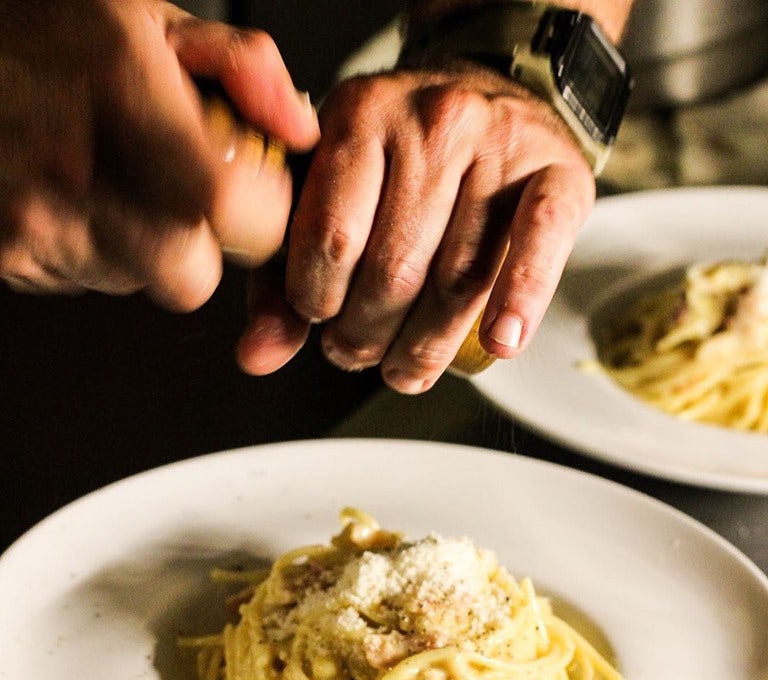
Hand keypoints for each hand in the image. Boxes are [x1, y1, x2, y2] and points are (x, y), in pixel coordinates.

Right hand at [0, 0, 318, 309]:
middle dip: (202, 244)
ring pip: (139, 285)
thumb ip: (246, 69)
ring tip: (115, 183)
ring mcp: (31, 221)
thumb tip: (298, 133)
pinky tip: (77, 197)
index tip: (255, 196)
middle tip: (180, 194)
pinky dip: (97, 251)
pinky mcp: (7, 257)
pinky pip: (86, 283)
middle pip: (189, 276)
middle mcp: (70, 168)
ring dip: (146, 249)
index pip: (227, 207)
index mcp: (120, 90)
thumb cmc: (54, 32)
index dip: (258, 216)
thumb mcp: (155, 19)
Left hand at [238, 63, 594, 392]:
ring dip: (425, 347)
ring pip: (457, 278)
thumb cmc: (400, 153)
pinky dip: (520, 298)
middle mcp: (433, 123)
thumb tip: (257, 355)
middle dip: (365, 335)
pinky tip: (501, 342)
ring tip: (405, 369)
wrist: (490, 87)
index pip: (331, 237)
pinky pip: (538, 242)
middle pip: (395, 269)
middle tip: (355, 353)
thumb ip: (282, 275)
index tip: (317, 317)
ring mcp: (499, 146)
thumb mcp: (326, 192)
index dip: (317, 300)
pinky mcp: (556, 172)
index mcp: (361, 116)